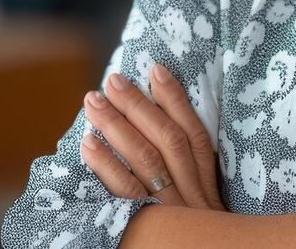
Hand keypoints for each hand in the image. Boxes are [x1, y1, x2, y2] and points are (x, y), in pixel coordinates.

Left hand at [80, 65, 226, 210]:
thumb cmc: (187, 225)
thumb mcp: (197, 199)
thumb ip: (182, 169)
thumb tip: (150, 120)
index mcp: (206, 181)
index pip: (194, 133)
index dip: (176, 99)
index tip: (155, 69)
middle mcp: (192, 191)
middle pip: (167, 140)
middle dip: (138, 106)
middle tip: (112, 81)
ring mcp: (170, 209)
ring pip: (146, 159)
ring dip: (116, 125)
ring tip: (93, 102)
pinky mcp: (146, 223)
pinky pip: (125, 192)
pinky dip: (106, 164)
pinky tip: (88, 143)